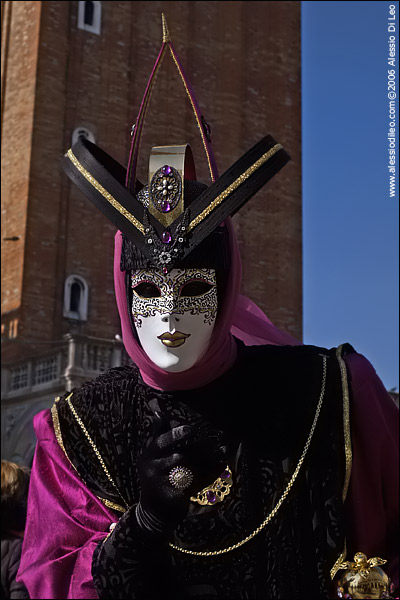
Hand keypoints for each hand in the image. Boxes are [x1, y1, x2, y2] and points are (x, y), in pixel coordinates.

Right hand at [136, 413, 225, 537]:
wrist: (154, 513)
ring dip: (207, 461)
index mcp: (148, 456)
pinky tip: (221, 465)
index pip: (163, 442)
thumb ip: (158, 434)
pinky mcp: (174, 498)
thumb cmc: (157, 478)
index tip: (191, 429)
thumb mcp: (153, 456)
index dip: (177, 435)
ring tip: (220, 452)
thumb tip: (158, 411)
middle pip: (182, 456)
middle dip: (200, 449)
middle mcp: (152, 469)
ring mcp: (162, 485)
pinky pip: (197, 483)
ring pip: (191, 469)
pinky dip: (211, 474)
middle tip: (214, 442)